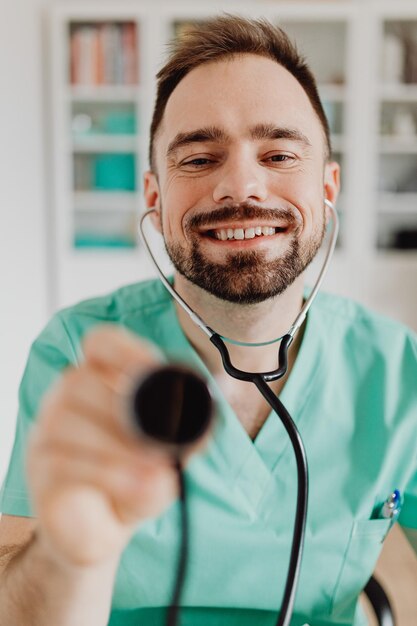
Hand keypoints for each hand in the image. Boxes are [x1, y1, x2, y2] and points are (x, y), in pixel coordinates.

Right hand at [27, 325, 179, 568]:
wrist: (99, 533)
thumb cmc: (133, 481)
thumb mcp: (170, 456)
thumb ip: (188, 438)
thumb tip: (203, 418)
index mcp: (98, 384)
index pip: (99, 344)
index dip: (124, 349)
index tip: (154, 369)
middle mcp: (64, 402)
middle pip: (80, 381)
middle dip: (125, 409)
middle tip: (162, 441)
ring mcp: (45, 437)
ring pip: (66, 420)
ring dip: (117, 446)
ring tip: (154, 468)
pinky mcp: (39, 474)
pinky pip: (62, 462)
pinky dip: (106, 473)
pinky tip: (136, 486)